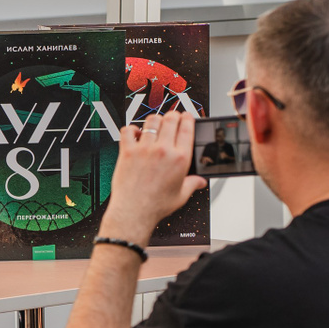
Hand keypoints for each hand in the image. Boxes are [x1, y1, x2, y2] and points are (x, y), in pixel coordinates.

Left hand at [99, 111, 207, 246]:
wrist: (134, 212)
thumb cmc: (156, 205)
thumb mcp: (181, 195)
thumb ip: (192, 184)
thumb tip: (200, 182)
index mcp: (180, 159)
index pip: (187, 128)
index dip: (187, 118)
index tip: (186, 116)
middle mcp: (163, 150)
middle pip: (170, 119)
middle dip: (173, 115)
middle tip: (172, 118)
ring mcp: (144, 149)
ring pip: (151, 121)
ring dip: (155, 120)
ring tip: (155, 124)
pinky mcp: (128, 151)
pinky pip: (128, 130)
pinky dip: (132, 129)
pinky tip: (136, 134)